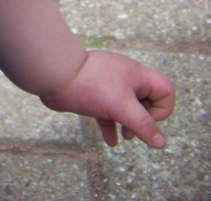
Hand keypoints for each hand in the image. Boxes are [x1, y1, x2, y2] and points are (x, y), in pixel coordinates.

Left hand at [39, 49, 174, 147]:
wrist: (51, 75)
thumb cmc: (88, 86)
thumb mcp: (121, 107)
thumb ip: (143, 125)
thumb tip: (160, 142)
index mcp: (135, 74)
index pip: (165, 90)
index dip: (161, 109)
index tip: (145, 119)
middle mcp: (124, 77)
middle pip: (147, 100)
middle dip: (144, 119)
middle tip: (133, 131)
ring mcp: (108, 85)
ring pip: (126, 107)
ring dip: (128, 124)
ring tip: (125, 136)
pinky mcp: (93, 93)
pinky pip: (108, 111)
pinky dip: (110, 125)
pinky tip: (109, 141)